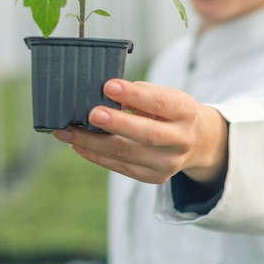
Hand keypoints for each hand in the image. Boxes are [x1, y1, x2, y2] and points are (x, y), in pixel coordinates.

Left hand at [53, 79, 227, 186]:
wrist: (196, 141)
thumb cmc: (172, 111)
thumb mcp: (166, 95)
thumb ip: (140, 94)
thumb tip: (105, 95)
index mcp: (186, 113)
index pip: (160, 103)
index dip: (135, 95)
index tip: (109, 85)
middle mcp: (181, 141)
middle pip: (147, 134)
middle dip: (116, 123)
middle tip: (91, 113)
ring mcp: (168, 164)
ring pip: (126, 154)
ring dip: (92, 142)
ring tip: (67, 130)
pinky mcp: (153, 177)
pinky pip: (119, 167)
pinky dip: (95, 155)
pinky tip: (77, 143)